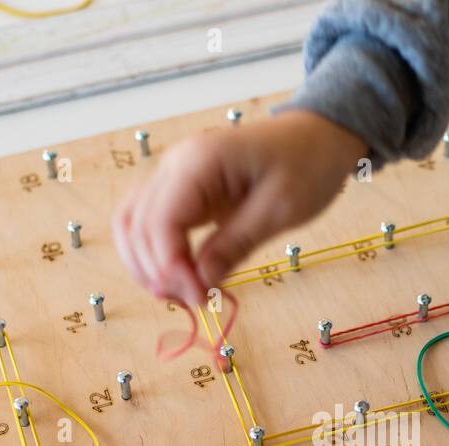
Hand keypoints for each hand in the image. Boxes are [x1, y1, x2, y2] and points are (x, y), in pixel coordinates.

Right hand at [112, 109, 366, 305]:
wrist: (316, 139)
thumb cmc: (306, 165)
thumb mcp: (280, 210)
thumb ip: (236, 245)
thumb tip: (200, 282)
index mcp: (199, 161)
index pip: (161, 221)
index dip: (171, 266)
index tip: (199, 298)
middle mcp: (175, 164)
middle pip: (139, 225)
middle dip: (159, 272)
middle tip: (195, 302)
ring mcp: (173, 175)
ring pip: (132, 224)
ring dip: (145, 265)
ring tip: (180, 296)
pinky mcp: (180, 190)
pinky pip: (149, 222)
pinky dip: (153, 253)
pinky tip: (175, 279)